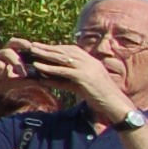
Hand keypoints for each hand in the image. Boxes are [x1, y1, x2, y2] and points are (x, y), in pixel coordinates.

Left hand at [2, 40, 130, 119]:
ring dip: (46, 54)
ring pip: (63, 58)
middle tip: (32, 45)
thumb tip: (46, 80)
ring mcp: (87, 68)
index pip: (71, 49)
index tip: (43, 46)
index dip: (56, 47)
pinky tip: (39, 67)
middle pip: (65, 51)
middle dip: (48, 48)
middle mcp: (89, 61)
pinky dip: (50, 68)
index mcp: (91, 61)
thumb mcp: (80, 86)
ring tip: (32, 51)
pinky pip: (64, 71)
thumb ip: (64, 81)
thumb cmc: (99, 96)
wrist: (115, 103)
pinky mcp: (84, 77)